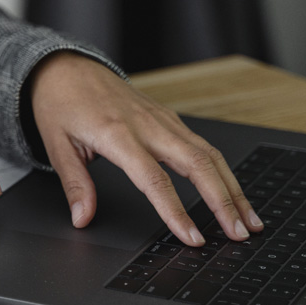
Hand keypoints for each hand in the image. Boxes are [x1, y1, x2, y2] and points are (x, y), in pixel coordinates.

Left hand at [29, 51, 262, 245]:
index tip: (192, 238)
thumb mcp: (56, 144)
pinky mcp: (169, 118)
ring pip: (209, 154)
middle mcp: (147, 125)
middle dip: (223, 202)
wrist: (67, 66)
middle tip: (239, 234)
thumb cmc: (61, 102)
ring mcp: (162, 119)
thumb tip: (82, 218)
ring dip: (233, 188)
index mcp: (117, 134)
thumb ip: (74, 184)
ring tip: (249, 220)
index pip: (154, 180)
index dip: (175, 212)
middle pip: (198, 164)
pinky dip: (223, 171)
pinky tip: (232, 191)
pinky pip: (203, 145)